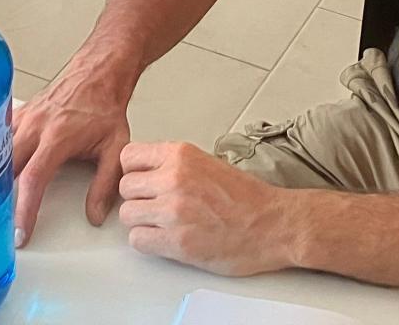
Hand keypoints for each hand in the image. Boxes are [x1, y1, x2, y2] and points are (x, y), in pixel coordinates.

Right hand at [12, 59, 135, 244]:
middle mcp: (36, 127)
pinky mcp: (21, 112)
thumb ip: (105, 184)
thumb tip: (95, 214)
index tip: (20, 232)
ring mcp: (26, 117)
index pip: (33, 179)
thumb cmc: (105, 106)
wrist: (99, 72)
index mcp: (58, 138)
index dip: (24, 209)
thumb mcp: (116, 148)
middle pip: (5, 166)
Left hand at [117, 142, 294, 275]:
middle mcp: (174, 179)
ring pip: (127, 215)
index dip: (133, 172)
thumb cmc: (246, 198)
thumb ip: (175, 166)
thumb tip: (146, 174)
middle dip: (137, 199)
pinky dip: (147, 242)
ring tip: (161, 225)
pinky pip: (138, 240)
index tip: (142, 182)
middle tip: (154, 207)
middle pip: (125, 188)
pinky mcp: (177, 242)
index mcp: (181, 155)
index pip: (128, 157)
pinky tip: (165, 239)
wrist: (273, 224)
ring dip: (141, 222)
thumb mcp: (207, 163)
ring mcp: (174, 211)